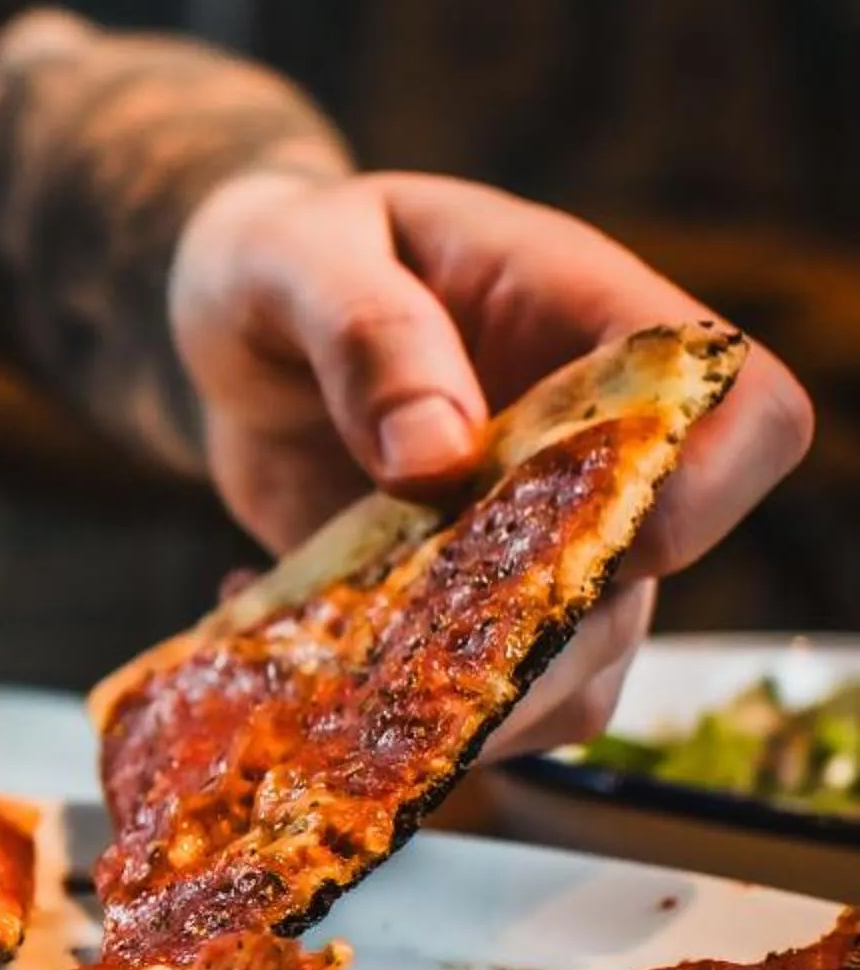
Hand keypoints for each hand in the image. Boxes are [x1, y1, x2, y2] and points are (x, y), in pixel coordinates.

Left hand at [167, 169, 813, 749]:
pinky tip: (290, 660)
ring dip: (479, 701)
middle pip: (655, 570)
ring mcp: (535, 529)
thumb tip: (436, 457)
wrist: (230, 322)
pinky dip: (399, 712)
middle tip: (401, 651)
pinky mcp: (463, 599)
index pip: (739, 404)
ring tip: (338, 680)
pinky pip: (483, 693)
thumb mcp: (292, 256)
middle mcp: (588, 438)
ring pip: (582, 661)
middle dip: (551, 635)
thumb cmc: (278, 258)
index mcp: (583, 317)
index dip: (702, 486)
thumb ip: (365, 330)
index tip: (581, 534)